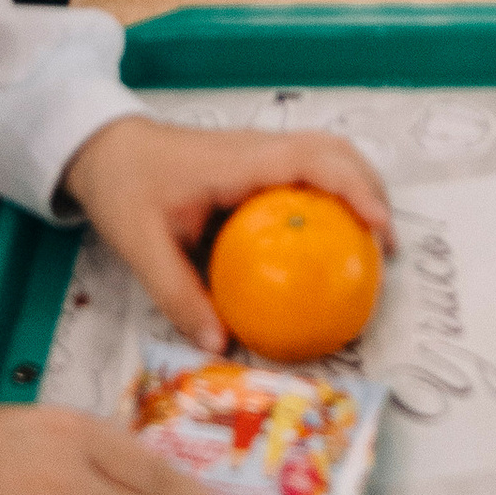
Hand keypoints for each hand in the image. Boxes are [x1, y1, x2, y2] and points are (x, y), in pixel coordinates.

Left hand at [61, 118, 394, 357]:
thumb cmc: (125, 190)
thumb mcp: (142, 248)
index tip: (378, 226)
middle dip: (373, 190)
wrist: (108, 149)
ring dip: (359, 189)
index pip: (311, 160)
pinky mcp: (258, 165)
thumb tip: (222, 346)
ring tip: (374, 244)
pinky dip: (335, 196)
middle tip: (387, 248)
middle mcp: (259, 149)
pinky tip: (333, 241)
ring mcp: (261, 153)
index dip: (353, 187)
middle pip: (335, 151)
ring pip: (328, 155)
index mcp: (238, 162)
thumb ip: (180, 297)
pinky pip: (308, 172)